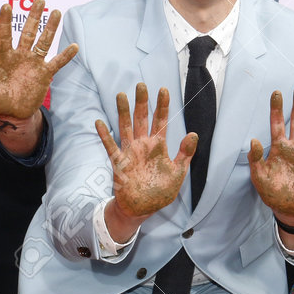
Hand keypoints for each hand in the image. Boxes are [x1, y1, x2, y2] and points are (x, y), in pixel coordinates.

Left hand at [0, 3, 77, 121]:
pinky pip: (56, 62)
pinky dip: (65, 55)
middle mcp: (20, 55)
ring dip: (50, 28)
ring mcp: (33, 63)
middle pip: (28, 32)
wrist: (12, 113)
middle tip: (40, 0)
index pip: (4, 35)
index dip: (4, 21)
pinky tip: (74, 46)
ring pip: (44, 42)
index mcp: (4, 56)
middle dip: (34, 17)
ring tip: (56, 12)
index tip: (5, 5)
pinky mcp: (44, 74)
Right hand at [96, 83, 195, 219]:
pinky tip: (99, 122)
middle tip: (141, 85)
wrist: (143, 208)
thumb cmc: (161, 192)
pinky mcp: (119, 163)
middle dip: (142, 102)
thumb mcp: (178, 172)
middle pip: (142, 119)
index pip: (161, 121)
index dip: (162, 106)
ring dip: (123, 112)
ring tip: (121, 94)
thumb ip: (185, 153)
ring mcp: (130, 152)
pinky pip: (110, 146)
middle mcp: (143, 145)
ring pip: (126, 127)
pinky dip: (105, 135)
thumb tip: (193, 133)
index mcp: (158, 147)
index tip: (163, 90)